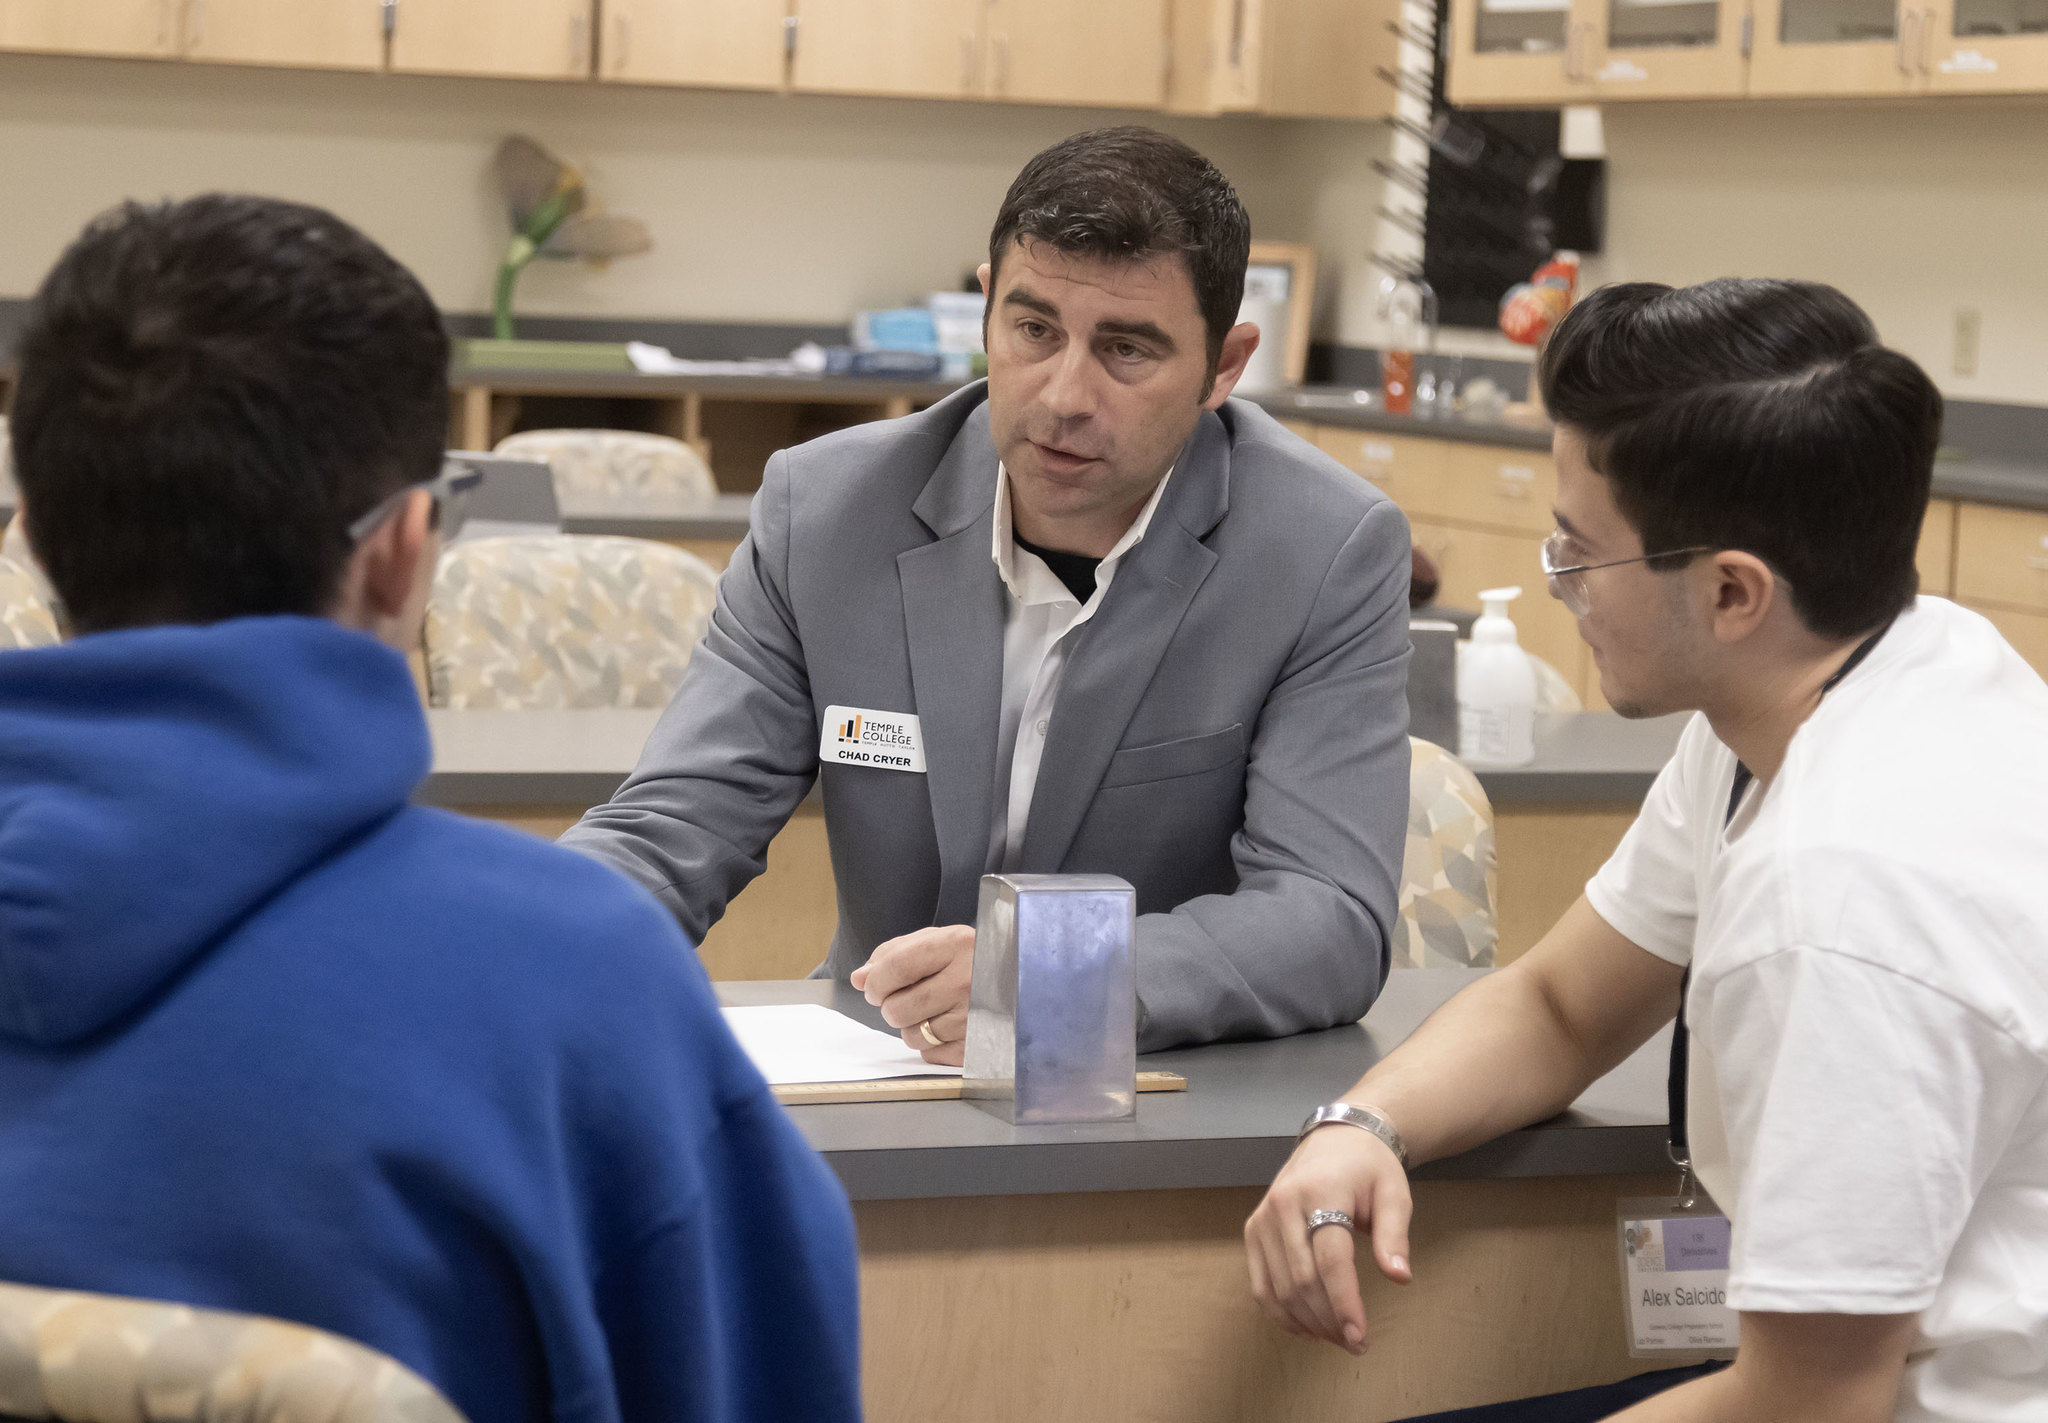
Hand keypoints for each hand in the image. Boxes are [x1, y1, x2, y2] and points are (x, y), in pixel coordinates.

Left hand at [849, 924, 973, 1066]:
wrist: (1023, 976)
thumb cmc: (971, 957)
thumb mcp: (938, 941)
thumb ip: (894, 954)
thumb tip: (860, 978)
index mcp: (956, 944)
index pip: (896, 967)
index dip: (875, 982)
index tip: (872, 988)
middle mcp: (968, 980)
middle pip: (898, 1008)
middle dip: (891, 1007)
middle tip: (906, 999)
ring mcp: (975, 1015)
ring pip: (912, 1035)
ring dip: (913, 1026)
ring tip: (933, 1011)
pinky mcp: (979, 1044)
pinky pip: (931, 1054)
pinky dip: (932, 1044)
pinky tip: (948, 1026)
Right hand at [1244, 1120, 1412, 1354]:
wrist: (1335, 1138)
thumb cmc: (1369, 1168)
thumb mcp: (1393, 1193)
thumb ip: (1394, 1235)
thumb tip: (1399, 1277)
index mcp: (1320, 1193)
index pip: (1330, 1260)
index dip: (1345, 1303)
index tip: (1361, 1337)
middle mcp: (1283, 1205)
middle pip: (1302, 1279)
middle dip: (1329, 1320)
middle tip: (1356, 1343)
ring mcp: (1262, 1219)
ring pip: (1279, 1287)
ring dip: (1307, 1322)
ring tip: (1337, 1338)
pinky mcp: (1253, 1230)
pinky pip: (1260, 1284)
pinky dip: (1281, 1313)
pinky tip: (1307, 1328)